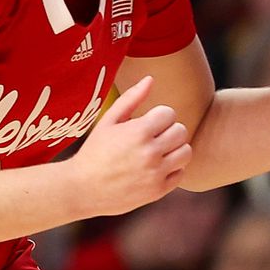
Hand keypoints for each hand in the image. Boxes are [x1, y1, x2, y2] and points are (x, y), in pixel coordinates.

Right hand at [67, 76, 191, 216]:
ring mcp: (156, 174)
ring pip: (186, 152)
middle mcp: (150, 153)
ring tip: (158, 151)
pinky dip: (172, 169)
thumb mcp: (108, 121)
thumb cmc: (94, 151)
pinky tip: (155, 167)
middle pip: (181, 132)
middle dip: (169, 130)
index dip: (159, 115)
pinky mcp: (158, 191)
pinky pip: (180, 173)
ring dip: (175, 149)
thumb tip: (150, 79)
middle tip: (154, 136)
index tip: (147, 122)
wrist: (83, 188)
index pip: (169, 114)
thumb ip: (131, 98)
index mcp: (138, 132)